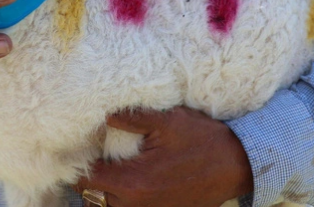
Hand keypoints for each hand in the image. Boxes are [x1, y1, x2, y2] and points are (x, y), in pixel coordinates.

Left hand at [77, 107, 252, 206]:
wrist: (236, 164)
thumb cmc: (203, 140)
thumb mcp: (168, 122)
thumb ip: (134, 119)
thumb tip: (106, 116)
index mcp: (134, 181)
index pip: (88, 179)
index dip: (79, 163)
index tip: (77, 148)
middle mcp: (138, 203)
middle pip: (94, 196)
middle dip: (91, 177)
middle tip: (93, 154)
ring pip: (111, 206)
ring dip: (106, 189)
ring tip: (110, 166)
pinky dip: (123, 197)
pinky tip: (129, 177)